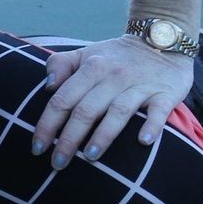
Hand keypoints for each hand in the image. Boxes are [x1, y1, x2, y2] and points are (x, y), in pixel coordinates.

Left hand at [34, 36, 193, 168]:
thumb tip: (48, 87)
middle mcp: (113, 76)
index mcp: (91, 68)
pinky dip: (151, 125)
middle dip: (69, 139)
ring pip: (118, 111)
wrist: (161, 39)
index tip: (37, 147)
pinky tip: (143, 141)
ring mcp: (140, 85)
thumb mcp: (86, 53)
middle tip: (57, 163)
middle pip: (86, 110)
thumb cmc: (116, 56)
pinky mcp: (165, 93)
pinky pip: (158, 110)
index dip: (47, 124)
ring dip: (103, 135)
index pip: (63, 99)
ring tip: (89, 157)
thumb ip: (60, 65)